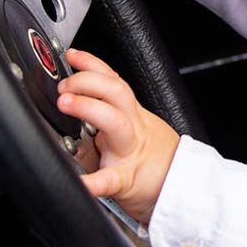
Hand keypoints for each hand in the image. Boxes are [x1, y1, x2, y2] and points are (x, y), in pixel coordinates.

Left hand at [57, 48, 179, 225]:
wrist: (182, 191)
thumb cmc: (155, 164)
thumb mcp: (135, 133)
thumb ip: (111, 119)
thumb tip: (75, 106)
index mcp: (133, 118)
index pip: (114, 82)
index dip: (94, 64)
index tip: (73, 55)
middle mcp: (132, 130)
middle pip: (117, 93)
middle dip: (88, 81)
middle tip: (64, 86)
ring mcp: (129, 154)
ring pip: (115, 122)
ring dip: (88, 107)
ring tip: (66, 103)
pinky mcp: (125, 182)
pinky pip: (109, 180)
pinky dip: (92, 182)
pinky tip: (79, 181)